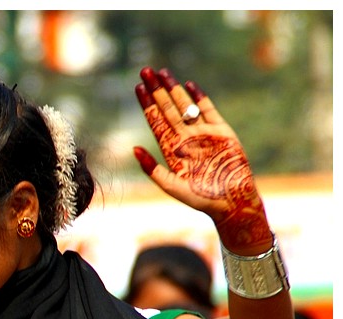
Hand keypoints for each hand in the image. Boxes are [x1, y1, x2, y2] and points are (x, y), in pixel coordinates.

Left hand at [133, 67, 270, 250]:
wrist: (231, 201)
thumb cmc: (199, 198)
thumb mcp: (171, 185)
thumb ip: (152, 168)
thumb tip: (133, 149)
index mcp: (171, 149)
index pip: (155, 121)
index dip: (147, 104)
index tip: (138, 87)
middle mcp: (185, 138)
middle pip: (167, 108)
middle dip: (156, 90)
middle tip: (145, 70)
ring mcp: (203, 133)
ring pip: (185, 105)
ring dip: (174, 89)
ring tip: (162, 72)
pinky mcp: (222, 131)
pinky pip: (208, 110)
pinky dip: (199, 97)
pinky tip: (188, 84)